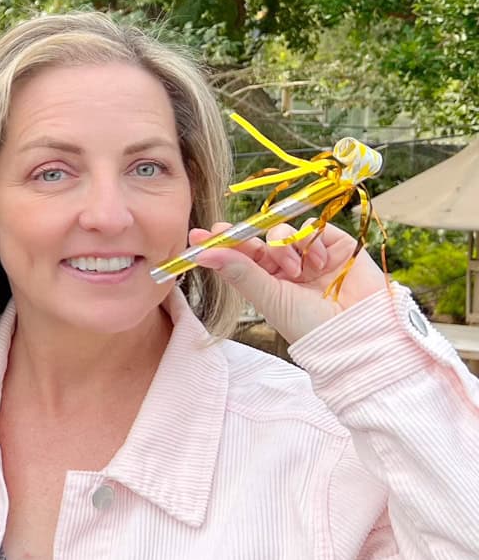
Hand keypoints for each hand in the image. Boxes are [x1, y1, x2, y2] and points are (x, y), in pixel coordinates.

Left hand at [189, 219, 386, 343]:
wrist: (359, 331)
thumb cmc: (310, 325)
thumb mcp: (268, 297)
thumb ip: (239, 271)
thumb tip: (203, 253)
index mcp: (266, 282)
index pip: (239, 257)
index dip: (222, 243)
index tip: (199, 234)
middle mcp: (286, 266)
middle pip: (258, 240)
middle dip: (246, 239)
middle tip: (226, 233)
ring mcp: (309, 254)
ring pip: (282, 231)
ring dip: (282, 245)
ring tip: (294, 270)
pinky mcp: (334, 243)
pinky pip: (311, 227)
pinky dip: (309, 240)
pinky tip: (316, 262)